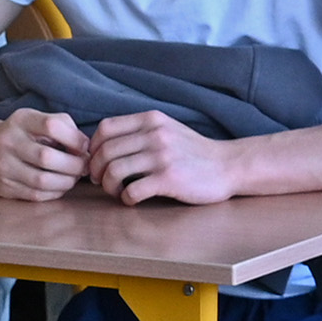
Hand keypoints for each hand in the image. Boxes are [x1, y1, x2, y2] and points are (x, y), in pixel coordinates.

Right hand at [0, 106, 89, 202]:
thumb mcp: (39, 121)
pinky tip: (59, 185)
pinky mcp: (2, 187)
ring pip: (42, 181)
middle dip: (74, 166)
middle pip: (47, 157)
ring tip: (73, 178)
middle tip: (84, 168)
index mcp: (21, 120)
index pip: (51, 126)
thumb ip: (64, 128)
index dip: (75, 139)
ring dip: (66, 182)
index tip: (85, 148)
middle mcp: (7, 141)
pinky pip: (35, 195)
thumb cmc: (23, 134)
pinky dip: (54, 192)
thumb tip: (86, 149)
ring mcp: (2, 166)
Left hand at [84, 109, 238, 206]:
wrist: (228, 166)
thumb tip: (104, 146)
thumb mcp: (167, 129)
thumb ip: (140, 131)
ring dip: (109, 186)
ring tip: (117, 191)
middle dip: (96, 170)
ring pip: (114, 171)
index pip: (105, 128)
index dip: (93, 147)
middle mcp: (154, 135)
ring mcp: (162, 157)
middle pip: (106, 151)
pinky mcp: (169, 179)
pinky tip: (133, 199)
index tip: (97, 161)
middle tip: (101, 181)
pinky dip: (126, 198)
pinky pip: (132, 191)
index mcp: (151, 120)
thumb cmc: (193, 152)